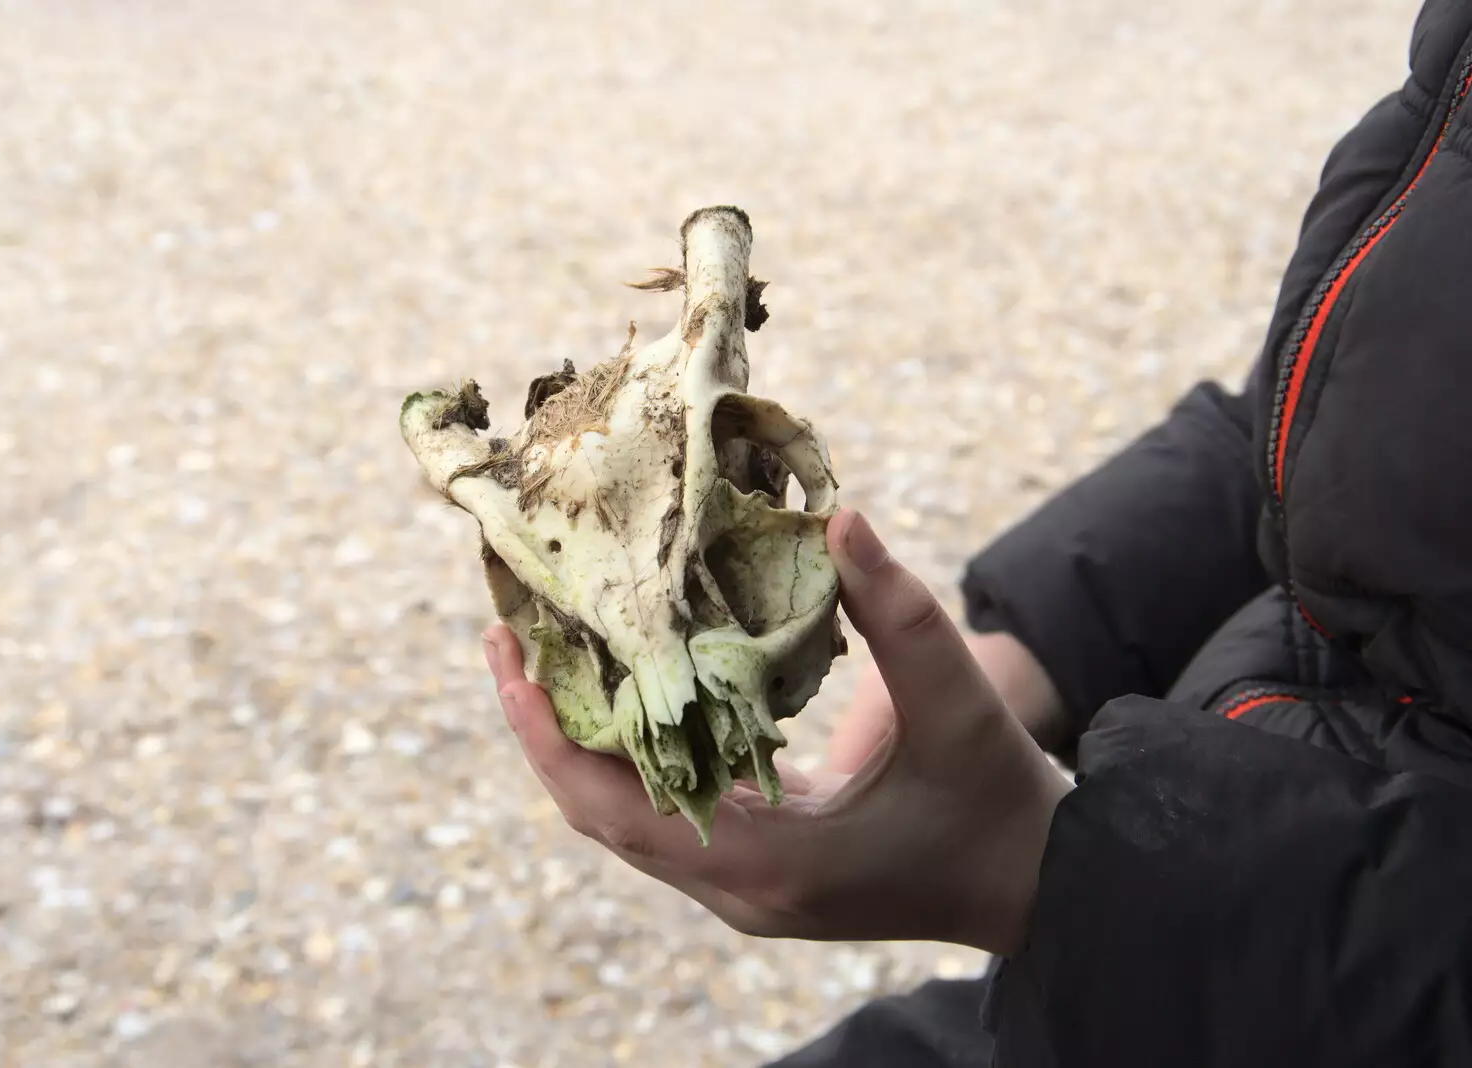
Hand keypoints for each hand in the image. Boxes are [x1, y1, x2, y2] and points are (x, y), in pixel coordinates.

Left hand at [483, 509, 1071, 953]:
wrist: (1035, 883)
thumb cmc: (999, 801)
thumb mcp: (958, 702)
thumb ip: (899, 612)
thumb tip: (840, 519)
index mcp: (771, 862)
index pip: (614, 810)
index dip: (548, 735)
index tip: (507, 656)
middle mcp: (739, 890)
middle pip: (598, 814)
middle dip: (545, 727)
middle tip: (508, 634)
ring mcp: (743, 888)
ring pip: (625, 818)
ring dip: (581, 740)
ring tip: (547, 652)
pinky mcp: (757, 870)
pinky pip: (665, 814)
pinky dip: (631, 754)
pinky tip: (624, 687)